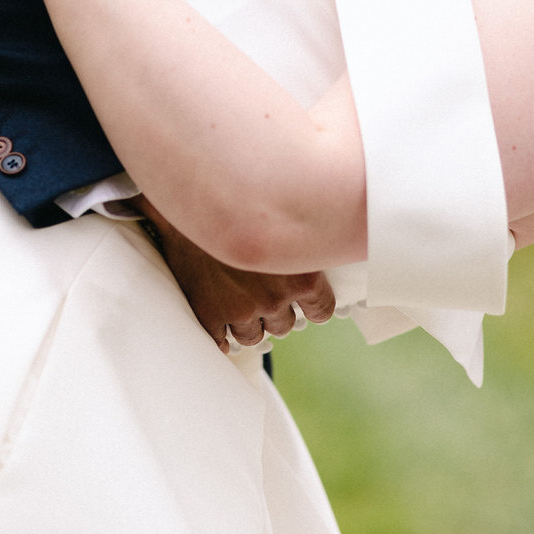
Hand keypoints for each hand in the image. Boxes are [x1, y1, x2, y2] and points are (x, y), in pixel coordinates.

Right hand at [140, 199, 335, 353]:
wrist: (194, 191)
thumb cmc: (244, 196)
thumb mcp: (291, 215)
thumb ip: (310, 237)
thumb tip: (339, 233)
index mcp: (302, 276)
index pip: (321, 310)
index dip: (311, 306)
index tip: (305, 301)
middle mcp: (274, 297)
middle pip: (285, 324)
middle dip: (276, 310)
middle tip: (264, 292)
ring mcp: (240, 309)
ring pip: (254, 335)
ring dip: (250, 323)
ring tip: (241, 304)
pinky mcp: (209, 313)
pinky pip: (221, 341)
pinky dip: (222, 336)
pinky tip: (221, 328)